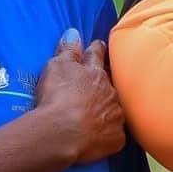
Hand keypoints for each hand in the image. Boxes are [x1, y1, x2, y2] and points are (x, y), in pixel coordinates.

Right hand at [32, 29, 126, 165]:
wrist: (62, 133)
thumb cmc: (57, 97)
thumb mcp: (56, 67)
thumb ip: (68, 50)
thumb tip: (74, 32)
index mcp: (96, 74)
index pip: (97, 55)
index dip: (97, 49)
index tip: (99, 45)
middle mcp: (110, 93)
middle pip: (110, 84)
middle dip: (105, 83)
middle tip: (96, 87)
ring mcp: (115, 116)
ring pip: (115, 109)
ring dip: (108, 109)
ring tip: (97, 115)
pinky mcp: (116, 139)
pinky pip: (114, 134)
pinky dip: (108, 134)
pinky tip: (100, 136)